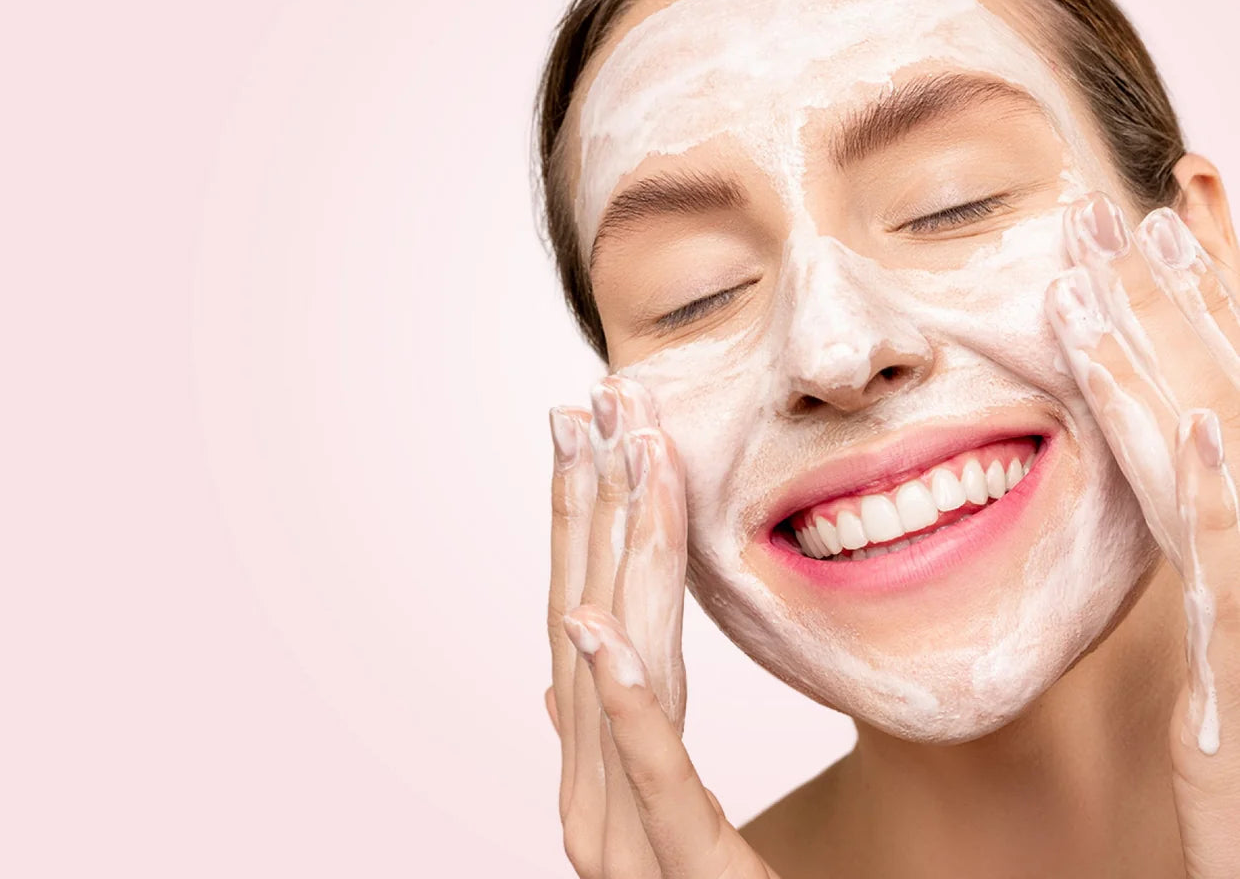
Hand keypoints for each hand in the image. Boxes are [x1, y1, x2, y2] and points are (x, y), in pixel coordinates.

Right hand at [545, 377, 778, 877]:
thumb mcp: (676, 808)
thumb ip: (622, 737)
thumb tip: (567, 665)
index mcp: (601, 767)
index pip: (585, 618)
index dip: (583, 519)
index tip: (590, 426)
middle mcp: (594, 795)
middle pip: (579, 626)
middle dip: (584, 514)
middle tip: (584, 409)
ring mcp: (624, 841)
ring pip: (608, 681)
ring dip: (605, 568)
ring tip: (607, 472)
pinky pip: (649, 784)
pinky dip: (621, 706)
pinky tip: (596, 634)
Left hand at [1047, 193, 1239, 878]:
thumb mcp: (1219, 633)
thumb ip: (1201, 542)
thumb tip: (1176, 456)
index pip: (1232, 393)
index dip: (1212, 301)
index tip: (1164, 215)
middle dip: (1203, 287)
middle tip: (1151, 186)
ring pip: (1235, 443)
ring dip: (1183, 342)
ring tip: (1134, 249)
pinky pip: (1228, 550)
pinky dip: (1213, 475)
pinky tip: (1182, 408)